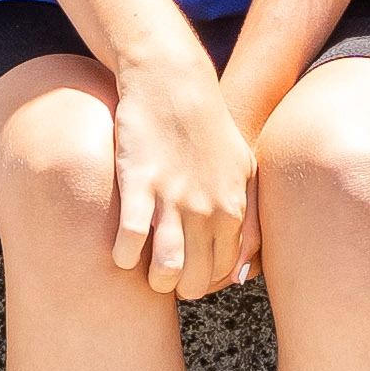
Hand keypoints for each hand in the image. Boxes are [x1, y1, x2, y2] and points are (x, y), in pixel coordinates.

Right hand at [106, 47, 257, 299]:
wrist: (172, 83)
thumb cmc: (208, 128)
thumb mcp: (244, 170)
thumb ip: (248, 220)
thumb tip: (240, 274)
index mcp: (233, 208)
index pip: (223, 272)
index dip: (202, 280)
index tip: (188, 272)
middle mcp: (208, 209)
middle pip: (196, 280)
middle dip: (179, 287)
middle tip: (164, 274)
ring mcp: (173, 199)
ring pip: (167, 270)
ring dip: (154, 281)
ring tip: (144, 268)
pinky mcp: (139, 185)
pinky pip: (131, 241)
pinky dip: (124, 256)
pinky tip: (121, 250)